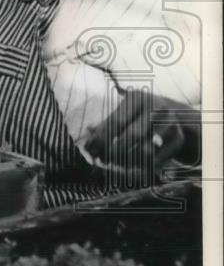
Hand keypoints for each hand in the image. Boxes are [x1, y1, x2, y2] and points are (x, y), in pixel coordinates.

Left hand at [84, 90, 199, 179]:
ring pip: (148, 148)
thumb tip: (86, 139)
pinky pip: (160, 157)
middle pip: (133, 134)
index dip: (102, 138)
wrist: (171, 117)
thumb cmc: (137, 116)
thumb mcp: (122, 115)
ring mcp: (171, 122)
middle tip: (102, 161)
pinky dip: (145, 165)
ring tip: (116, 166)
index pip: (116, 121)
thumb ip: (104, 126)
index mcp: (137, 98)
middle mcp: (156, 107)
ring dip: (130, 160)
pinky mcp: (179, 138)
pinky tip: (133, 168)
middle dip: (115, 150)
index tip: (90, 151)